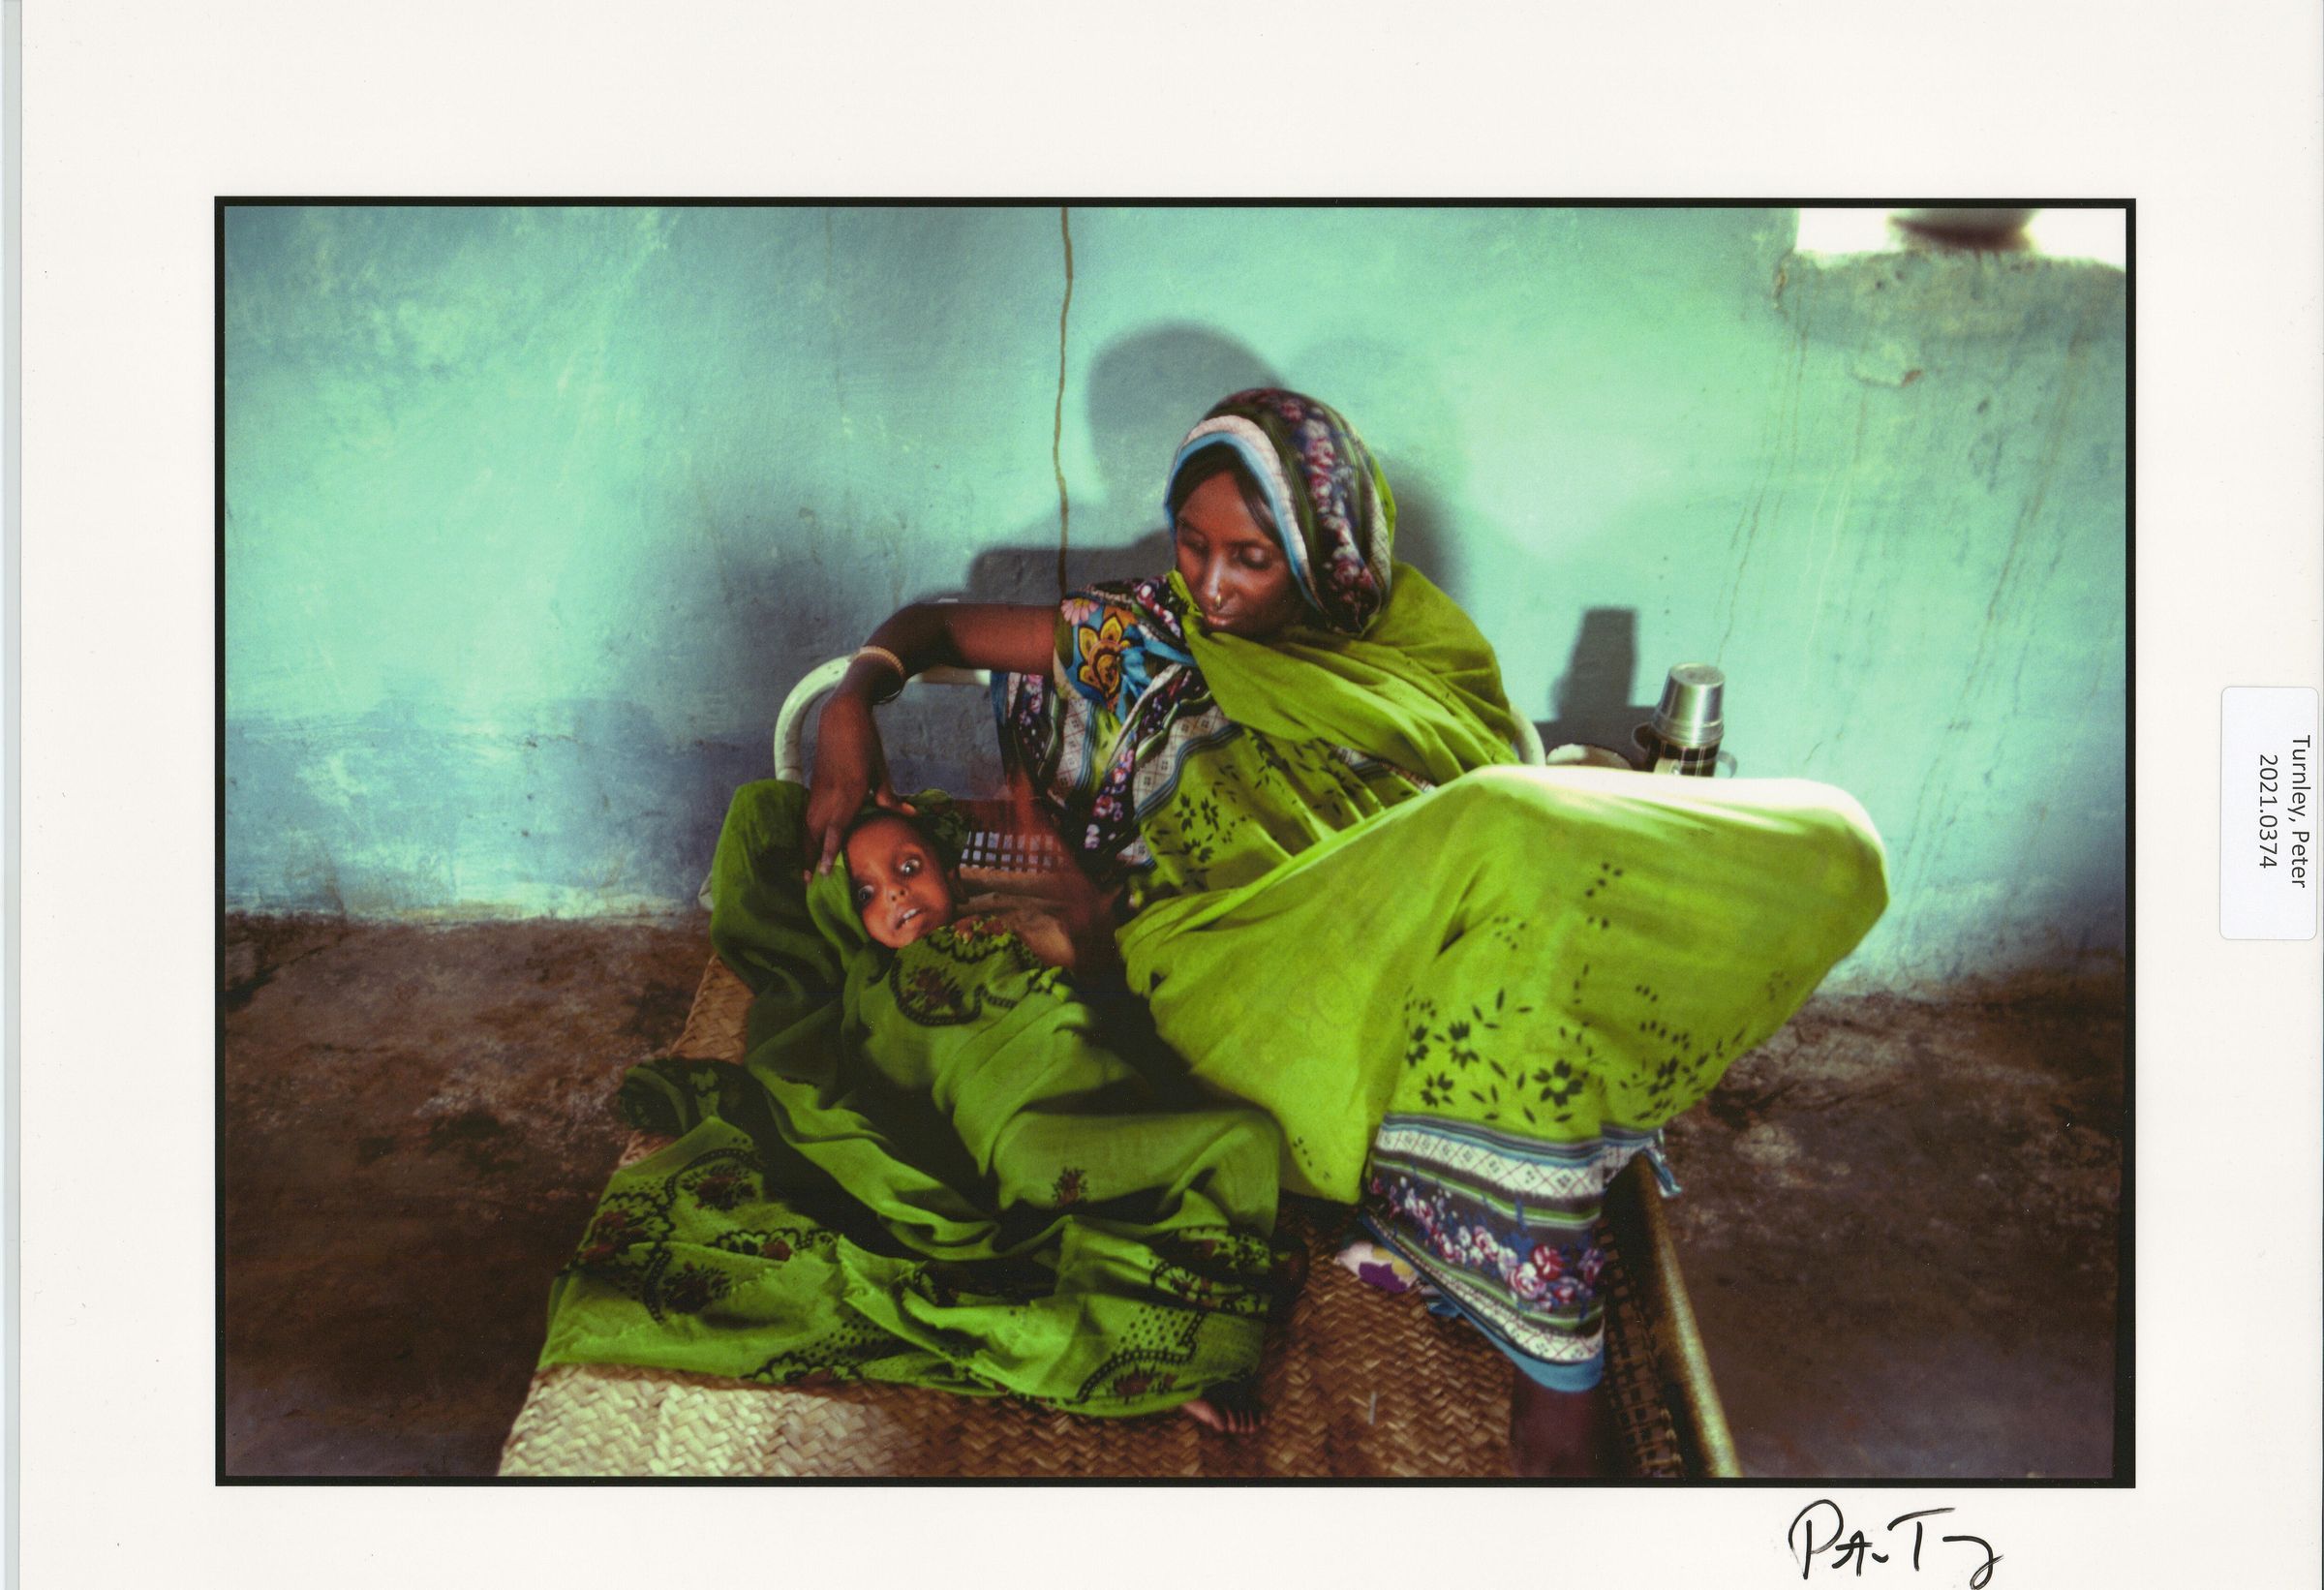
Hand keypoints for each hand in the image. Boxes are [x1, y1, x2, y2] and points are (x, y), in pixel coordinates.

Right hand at [802, 690, 914, 878]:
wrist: (841, 717)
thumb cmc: (865, 741)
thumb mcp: (881, 769)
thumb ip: (889, 797)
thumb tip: (910, 815)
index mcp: (850, 790)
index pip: (836, 827)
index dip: (829, 851)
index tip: (824, 872)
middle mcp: (830, 794)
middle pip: (815, 832)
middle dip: (811, 857)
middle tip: (808, 883)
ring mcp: (818, 790)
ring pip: (807, 825)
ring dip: (805, 848)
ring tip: (804, 872)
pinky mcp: (814, 786)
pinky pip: (806, 815)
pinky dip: (805, 833)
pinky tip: (807, 845)